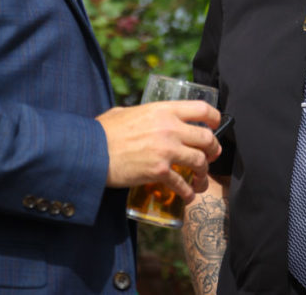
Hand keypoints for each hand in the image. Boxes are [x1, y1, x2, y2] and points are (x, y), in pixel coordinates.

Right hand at [96, 100, 220, 199]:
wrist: (90, 152)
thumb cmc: (103, 132)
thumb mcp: (126, 112)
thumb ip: (143, 114)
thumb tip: (146, 116)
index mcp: (164, 110)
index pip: (202, 109)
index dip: (215, 118)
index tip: (216, 126)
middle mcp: (170, 128)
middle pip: (207, 138)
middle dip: (213, 149)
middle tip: (211, 156)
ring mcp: (166, 150)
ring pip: (200, 162)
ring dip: (204, 173)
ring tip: (201, 180)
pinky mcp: (159, 171)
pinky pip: (183, 184)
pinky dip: (188, 192)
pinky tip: (188, 196)